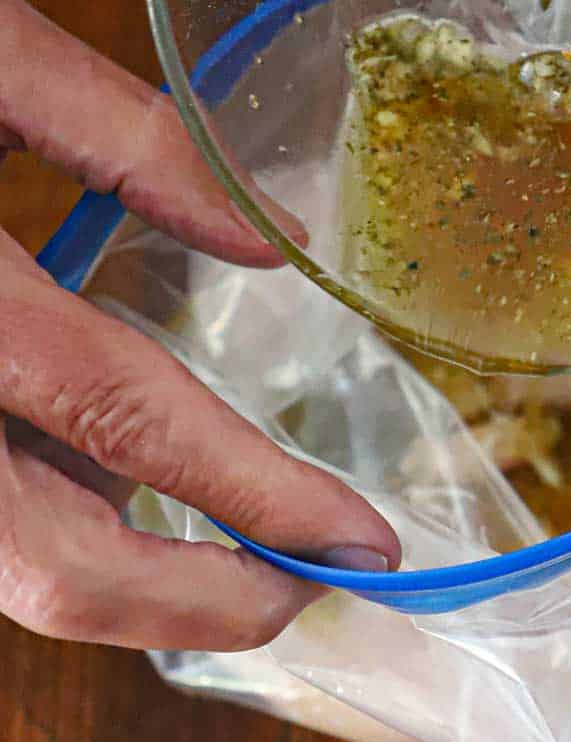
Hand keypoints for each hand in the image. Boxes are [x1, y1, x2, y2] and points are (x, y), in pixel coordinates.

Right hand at [0, 0, 401, 651]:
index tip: (364, 541)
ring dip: (131, 576)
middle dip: (201, 603)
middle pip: (55, 572)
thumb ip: (123, 137)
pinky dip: (46, 520)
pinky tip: (100, 481)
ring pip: (1, 569)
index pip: (134, 423)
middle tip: (304, 586)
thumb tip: (271, 233)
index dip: (264, 496)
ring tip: (235, 537)